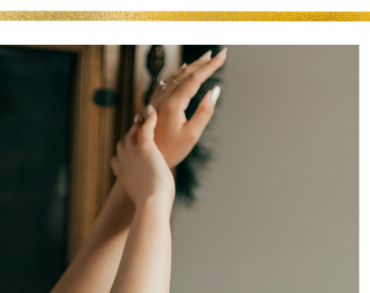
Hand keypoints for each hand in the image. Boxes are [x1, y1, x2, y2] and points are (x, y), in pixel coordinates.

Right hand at [110, 107, 174, 207]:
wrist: (152, 202)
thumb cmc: (152, 207)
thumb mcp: (145, 202)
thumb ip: (145, 197)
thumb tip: (152, 208)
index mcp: (123, 176)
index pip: (116, 159)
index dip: (122, 153)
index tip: (129, 148)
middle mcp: (124, 163)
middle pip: (122, 143)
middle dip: (130, 135)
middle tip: (139, 126)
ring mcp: (133, 154)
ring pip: (132, 132)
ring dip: (139, 124)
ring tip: (147, 114)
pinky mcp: (144, 147)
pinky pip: (145, 126)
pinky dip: (150, 118)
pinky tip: (154, 111)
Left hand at [145, 47, 225, 168]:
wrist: (145, 160)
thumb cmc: (171, 151)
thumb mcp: (192, 135)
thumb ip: (205, 112)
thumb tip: (214, 90)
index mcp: (173, 104)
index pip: (195, 78)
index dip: (210, 66)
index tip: (223, 55)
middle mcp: (162, 99)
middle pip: (184, 74)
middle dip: (201, 63)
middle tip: (216, 54)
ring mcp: (155, 102)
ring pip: (174, 77)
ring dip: (190, 66)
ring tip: (202, 60)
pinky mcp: (151, 106)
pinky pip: (164, 84)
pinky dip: (176, 74)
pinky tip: (180, 71)